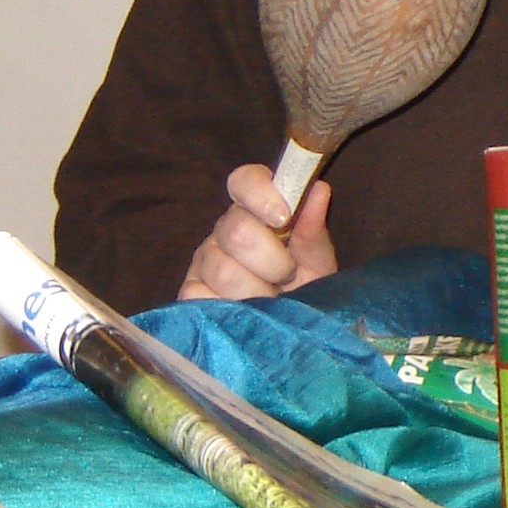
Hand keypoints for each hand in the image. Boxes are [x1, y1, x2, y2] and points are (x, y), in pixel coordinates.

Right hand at [179, 164, 337, 299]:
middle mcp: (224, 230)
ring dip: (256, 291)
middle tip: (288, 275)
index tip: (284, 218)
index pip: (245, 180)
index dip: (261, 194)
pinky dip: (230, 309)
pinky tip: (246, 312)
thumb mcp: (317, 261)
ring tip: (272, 299)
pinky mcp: (190, 291)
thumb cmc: (304, 287)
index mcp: (256, 210)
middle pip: (237, 231)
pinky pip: (201, 297)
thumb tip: (317, 190)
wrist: (289, 327)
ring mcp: (204, 260)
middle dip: (272, 260)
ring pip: (223, 270)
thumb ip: (313, 230)